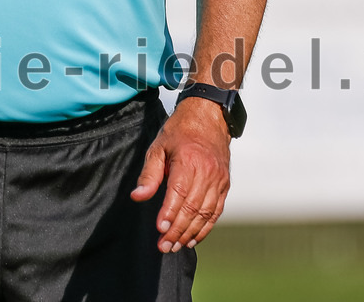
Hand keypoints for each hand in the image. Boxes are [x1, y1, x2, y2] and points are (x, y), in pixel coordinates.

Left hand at [130, 97, 230, 252]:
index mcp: (189, 160)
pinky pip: (216, 211)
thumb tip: (138, 196)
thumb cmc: (179, 131)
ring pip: (206, 214)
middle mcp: (207, 172)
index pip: (179, 193)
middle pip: (192, 208)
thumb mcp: (158, 146)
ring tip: (176, 246)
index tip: (160, 230)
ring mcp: (219, 180)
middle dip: (178, 231)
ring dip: (191, 233)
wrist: (209, 117)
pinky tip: (193, 238)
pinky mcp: (225, 185)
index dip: (170, 214)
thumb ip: (149, 173)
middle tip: (164, 246)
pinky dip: (206, 228)